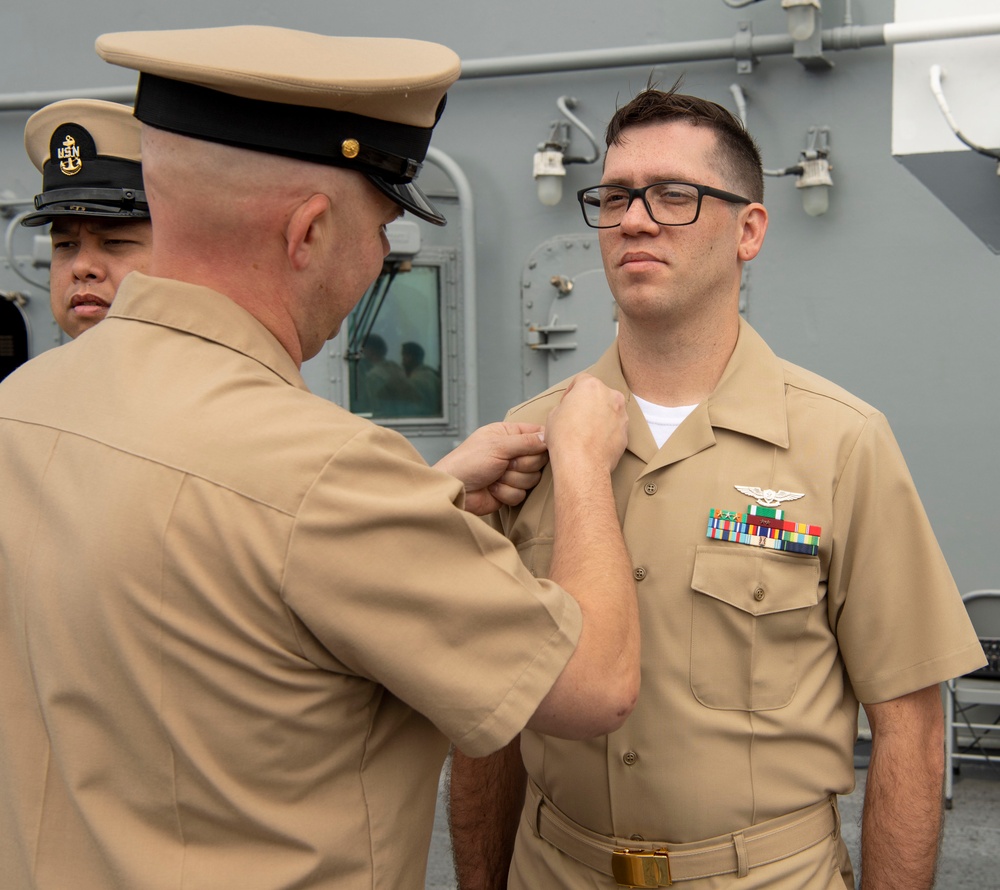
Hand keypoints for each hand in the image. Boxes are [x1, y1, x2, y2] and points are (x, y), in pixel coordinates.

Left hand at [434, 422, 548, 514]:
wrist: (455, 489)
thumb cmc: (468, 462)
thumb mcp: (498, 446)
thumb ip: (526, 442)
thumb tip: (547, 438)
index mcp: (508, 434)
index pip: (537, 434)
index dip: (541, 442)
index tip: (540, 447)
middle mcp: (512, 452)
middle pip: (539, 460)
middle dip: (522, 464)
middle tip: (505, 464)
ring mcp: (512, 473)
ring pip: (532, 479)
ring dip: (512, 479)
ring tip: (495, 476)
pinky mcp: (509, 491)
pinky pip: (521, 494)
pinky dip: (506, 492)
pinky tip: (492, 488)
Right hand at [544, 373, 627, 474]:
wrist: (582, 464)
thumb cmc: (566, 439)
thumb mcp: (553, 415)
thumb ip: (565, 406)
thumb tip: (568, 411)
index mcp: (591, 387)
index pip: (581, 380)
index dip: (571, 392)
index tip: (567, 403)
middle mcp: (610, 396)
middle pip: (598, 394)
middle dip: (588, 404)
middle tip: (576, 418)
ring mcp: (621, 415)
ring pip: (609, 411)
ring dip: (599, 417)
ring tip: (585, 433)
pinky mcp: (626, 433)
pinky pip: (615, 427)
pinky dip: (607, 432)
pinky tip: (594, 442)